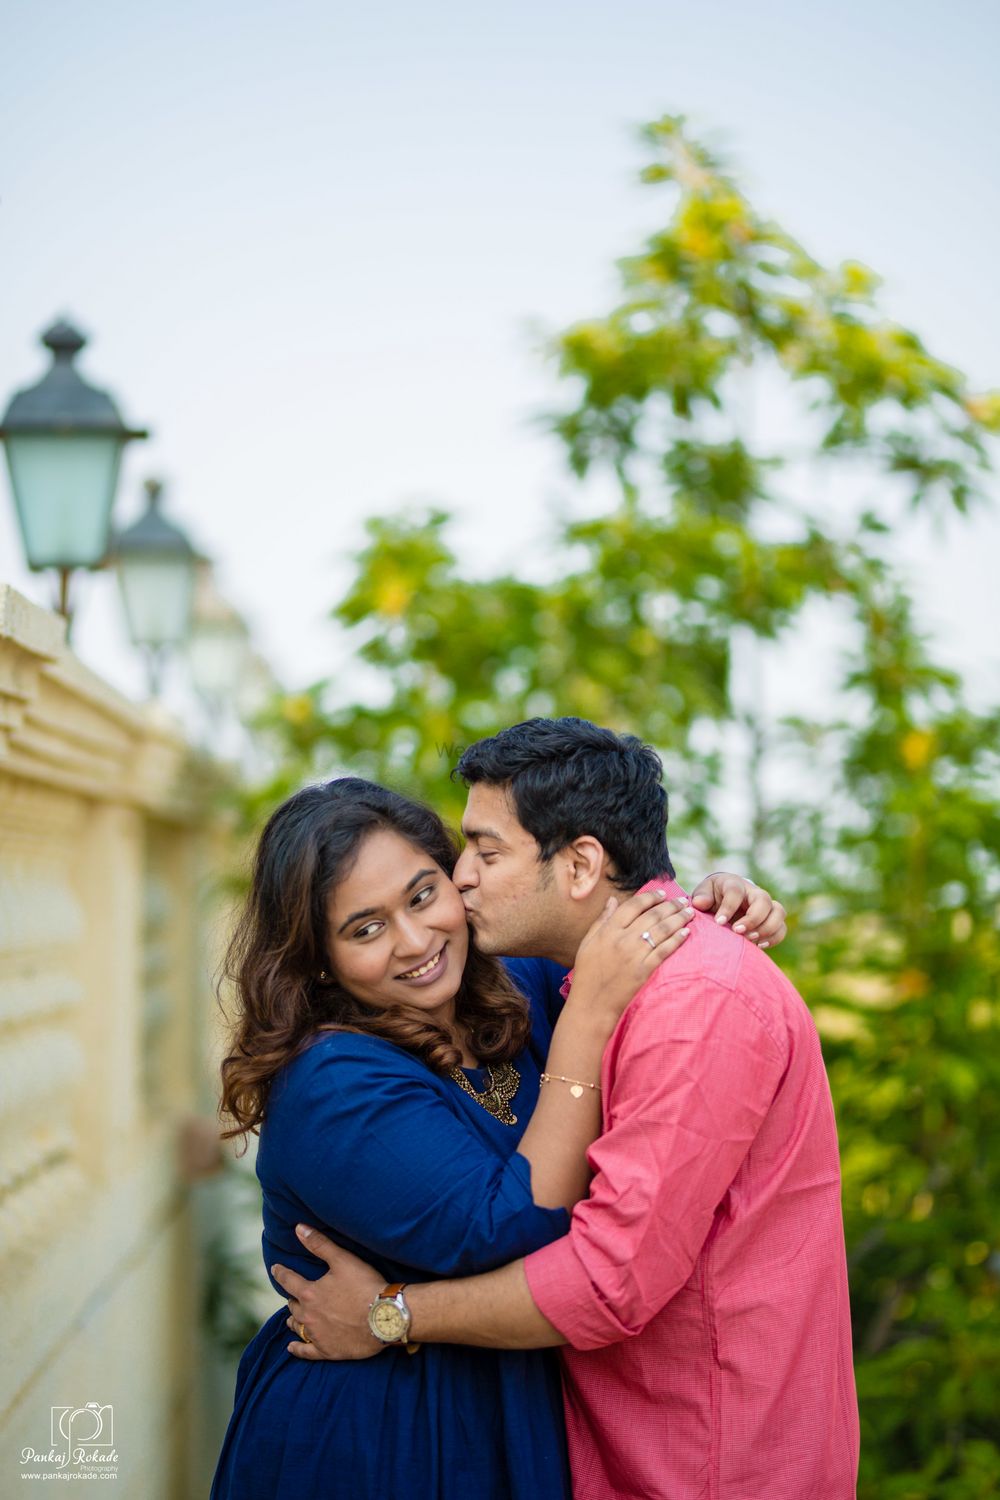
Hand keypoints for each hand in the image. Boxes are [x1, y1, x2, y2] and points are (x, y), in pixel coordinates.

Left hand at [271, 1225, 384, 1360]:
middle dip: (292, 1297)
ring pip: (297, 1327)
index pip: (288, 1281)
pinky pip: (306, 1351)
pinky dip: (297, 1349)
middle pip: (293, 1305)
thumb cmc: (364, 1285)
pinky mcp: (328, 1350)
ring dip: (293, 1319)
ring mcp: (317, 1335)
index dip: (281, 1273)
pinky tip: (292, 1347)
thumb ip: (319, 1244)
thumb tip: (298, 1228)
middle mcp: (308, 1316)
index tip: (276, 1268)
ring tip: (291, 1317)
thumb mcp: (342, 1259)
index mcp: (309, 1293)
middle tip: (293, 1293)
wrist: (384, 1317)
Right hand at [570, 888, 694, 1021]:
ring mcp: (634, 955)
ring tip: (689, 913)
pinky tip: (686, 932)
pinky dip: (677, 939)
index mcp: (608, 930)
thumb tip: (613, 900)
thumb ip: (602, 920)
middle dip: (671, 905)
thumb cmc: (587, 974)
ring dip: (678, 919)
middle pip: (652, 915)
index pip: (634, 905)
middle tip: (683, 900)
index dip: (651, 896)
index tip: (663, 893)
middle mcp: (622, 939)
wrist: (592, 1004)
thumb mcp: (588, 943)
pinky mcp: (644, 970)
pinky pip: (665, 950)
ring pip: (662, 930)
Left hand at [689, 873, 786, 948]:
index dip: (729, 907)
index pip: (736, 891)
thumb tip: (699, 903)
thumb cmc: (712, 896)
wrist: (724, 900)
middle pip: (763, 900)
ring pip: (778, 912)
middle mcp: (754, 892)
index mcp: (735, 884)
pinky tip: (759, 945)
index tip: (719, 922)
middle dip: (752, 918)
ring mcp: (766, 906)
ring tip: (750, 940)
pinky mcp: (772, 919)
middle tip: (737, 931)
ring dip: (767, 928)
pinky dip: (774, 938)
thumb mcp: (703, 892)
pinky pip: (782, 928)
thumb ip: (701, 896)